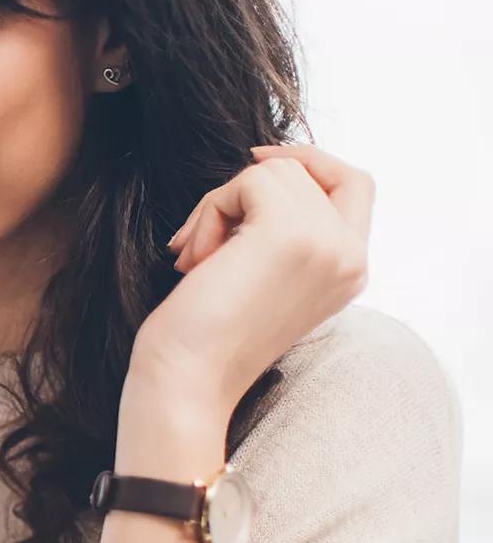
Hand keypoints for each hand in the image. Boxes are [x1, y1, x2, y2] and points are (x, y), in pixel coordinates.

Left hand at [141, 143, 371, 411]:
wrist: (188, 380)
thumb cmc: (207, 336)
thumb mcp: (265, 276)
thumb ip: (285, 231)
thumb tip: (263, 167)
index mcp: (351, 269)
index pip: (355, 183)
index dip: (310, 161)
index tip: (258, 164)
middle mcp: (351, 256)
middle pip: (302, 172)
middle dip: (241, 195)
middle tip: (204, 246)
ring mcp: (328, 242)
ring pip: (272, 173)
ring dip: (218, 208)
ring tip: (199, 261)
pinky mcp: (292, 233)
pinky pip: (249, 180)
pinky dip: (209, 212)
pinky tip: (195, 261)